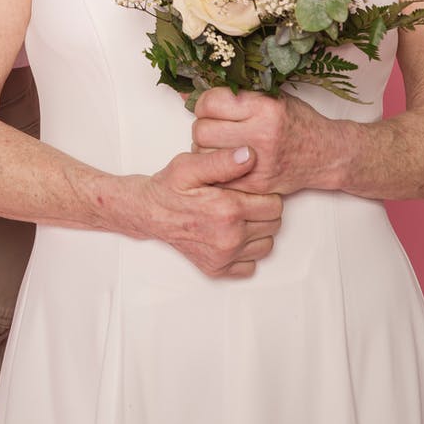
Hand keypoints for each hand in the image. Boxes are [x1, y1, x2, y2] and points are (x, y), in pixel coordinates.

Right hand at [135, 145, 282, 277]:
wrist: (148, 212)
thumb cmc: (169, 187)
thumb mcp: (191, 165)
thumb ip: (222, 160)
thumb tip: (249, 154)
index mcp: (227, 210)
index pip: (275, 204)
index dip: (266, 193)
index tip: (251, 188)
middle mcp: (229, 238)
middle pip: (273, 224)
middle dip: (263, 210)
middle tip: (243, 200)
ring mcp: (224, 257)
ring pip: (266, 245)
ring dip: (257, 231)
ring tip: (238, 216)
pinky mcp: (218, 269)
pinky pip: (251, 265)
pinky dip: (246, 252)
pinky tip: (232, 235)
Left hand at [193, 88, 343, 195]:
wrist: (326, 154)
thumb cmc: (297, 121)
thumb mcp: (271, 96)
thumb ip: (237, 93)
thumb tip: (188, 91)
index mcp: (264, 107)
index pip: (211, 102)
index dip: (205, 103)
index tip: (212, 107)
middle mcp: (261, 134)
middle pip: (202, 130)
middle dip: (203, 126)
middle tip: (214, 126)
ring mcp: (258, 163)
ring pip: (204, 154)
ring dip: (205, 148)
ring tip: (220, 144)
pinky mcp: (255, 184)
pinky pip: (217, 176)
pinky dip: (215, 168)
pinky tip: (226, 161)